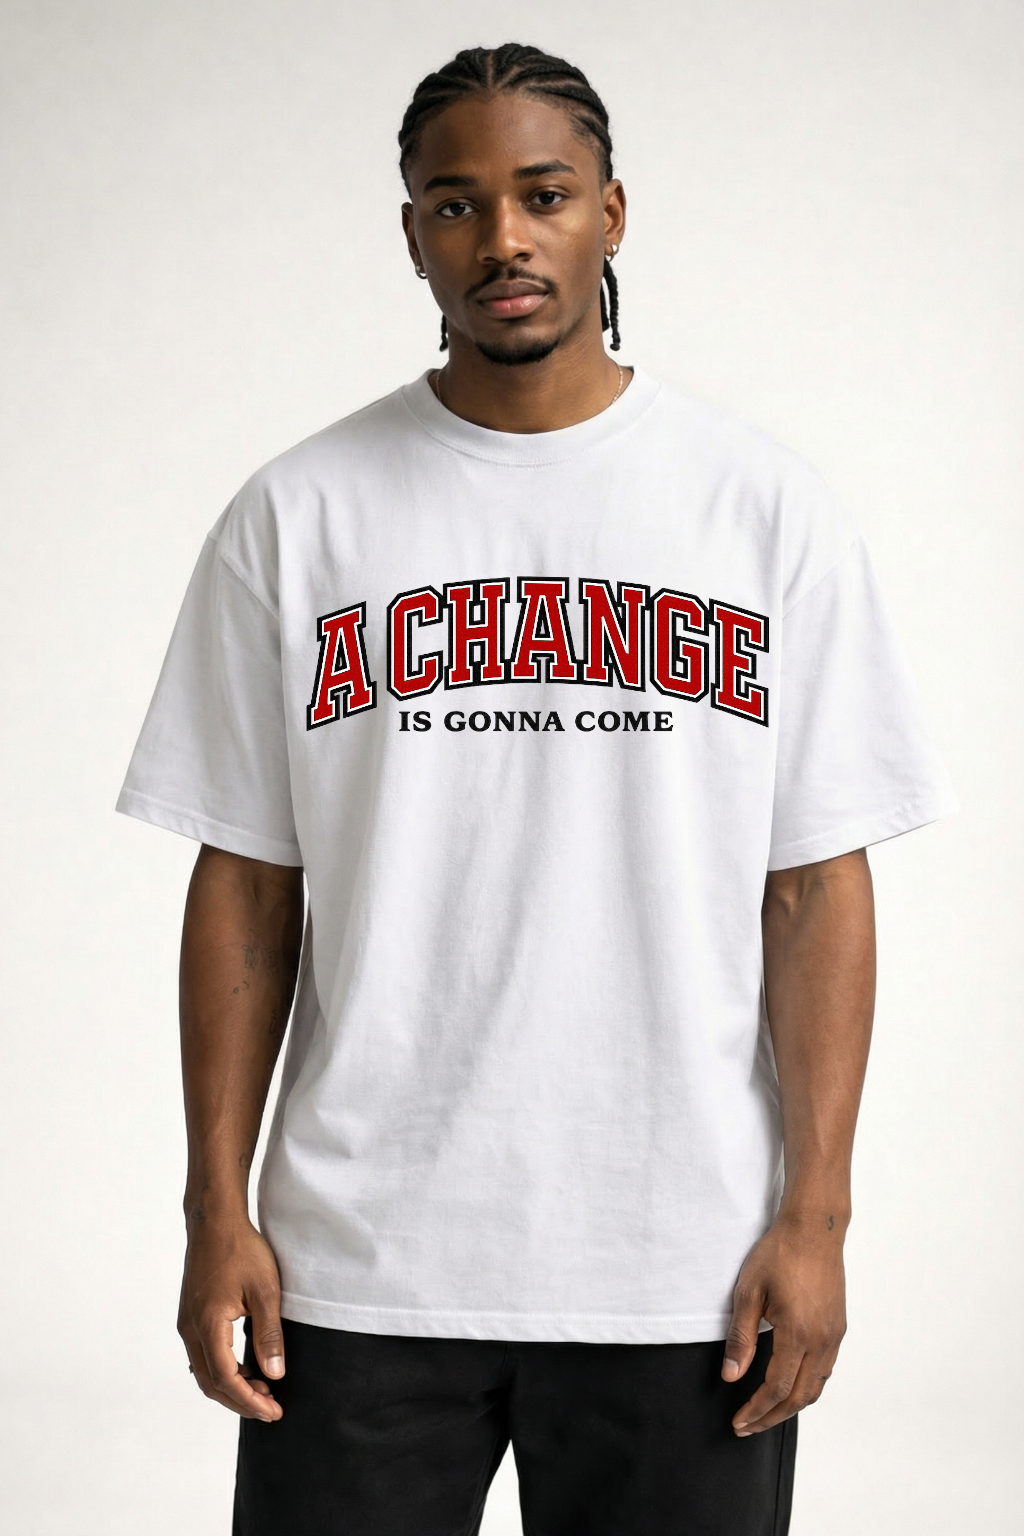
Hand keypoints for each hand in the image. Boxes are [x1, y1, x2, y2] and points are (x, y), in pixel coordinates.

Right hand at [178, 1210, 285, 1420]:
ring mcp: (187, 1323)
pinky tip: (247, 1366)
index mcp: (207, 1325)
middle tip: (270, 1408)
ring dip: (231, 1386)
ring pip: (205, 1371)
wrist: (214, 1221)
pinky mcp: (191, 1316)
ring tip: (263, 1389)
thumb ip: (269, 1335)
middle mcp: (190, 1329)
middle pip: (211, 1383)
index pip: (226, 1379)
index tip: (274, 1411)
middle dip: (240, 1401)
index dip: (250, 1400)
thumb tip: (275, 1374)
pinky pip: (203, 1355)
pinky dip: (223, 1369)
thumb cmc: (240, 1250)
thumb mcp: (265, 1290)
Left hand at [721, 1210, 846, 1435]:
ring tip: (766, 1412)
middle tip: (748, 1427)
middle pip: (798, 1397)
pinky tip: (790, 1384)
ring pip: (815, 1387)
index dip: (755, 1410)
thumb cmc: (779, 1254)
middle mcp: (822, 1341)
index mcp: (798, 1335)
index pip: (776, 1389)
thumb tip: (731, 1376)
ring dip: (790, 1405)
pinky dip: (806, 1387)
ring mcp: (834, 1336)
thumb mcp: (748, 1292)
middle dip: (772, 1417)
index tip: (738, 1422)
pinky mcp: (838, 1327)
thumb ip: (741, 1338)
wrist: (814, 1229)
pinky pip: (825, 1370)